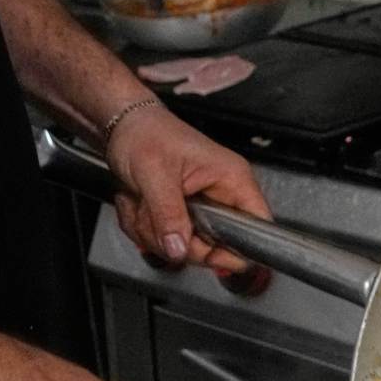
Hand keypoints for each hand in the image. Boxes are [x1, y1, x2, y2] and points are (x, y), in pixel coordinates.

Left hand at [106, 101, 271, 287]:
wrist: (123, 127)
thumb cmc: (145, 134)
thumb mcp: (155, 174)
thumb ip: (168, 214)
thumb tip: (179, 249)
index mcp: (231, 178)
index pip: (257, 226)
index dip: (236, 249)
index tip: (206, 254)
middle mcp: (221, 195)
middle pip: (215, 247)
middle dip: (176, 239)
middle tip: (153, 217)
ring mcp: (201, 207)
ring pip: (186, 247)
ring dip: (154, 232)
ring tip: (143, 203)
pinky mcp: (182, 214)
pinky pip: (167, 240)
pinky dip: (145, 228)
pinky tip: (139, 205)